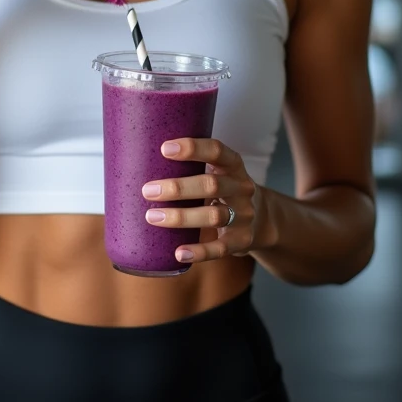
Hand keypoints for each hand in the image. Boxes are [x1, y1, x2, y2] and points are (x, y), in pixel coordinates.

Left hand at [141, 138, 266, 264]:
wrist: (262, 218)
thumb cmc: (223, 188)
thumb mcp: (217, 171)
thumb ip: (190, 166)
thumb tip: (139, 161)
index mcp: (233, 165)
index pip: (217, 151)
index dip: (193, 148)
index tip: (164, 149)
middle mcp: (242, 188)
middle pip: (211, 185)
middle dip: (177, 188)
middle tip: (147, 190)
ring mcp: (244, 215)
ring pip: (213, 216)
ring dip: (181, 217)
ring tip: (152, 217)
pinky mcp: (241, 241)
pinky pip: (221, 248)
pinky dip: (199, 252)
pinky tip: (178, 253)